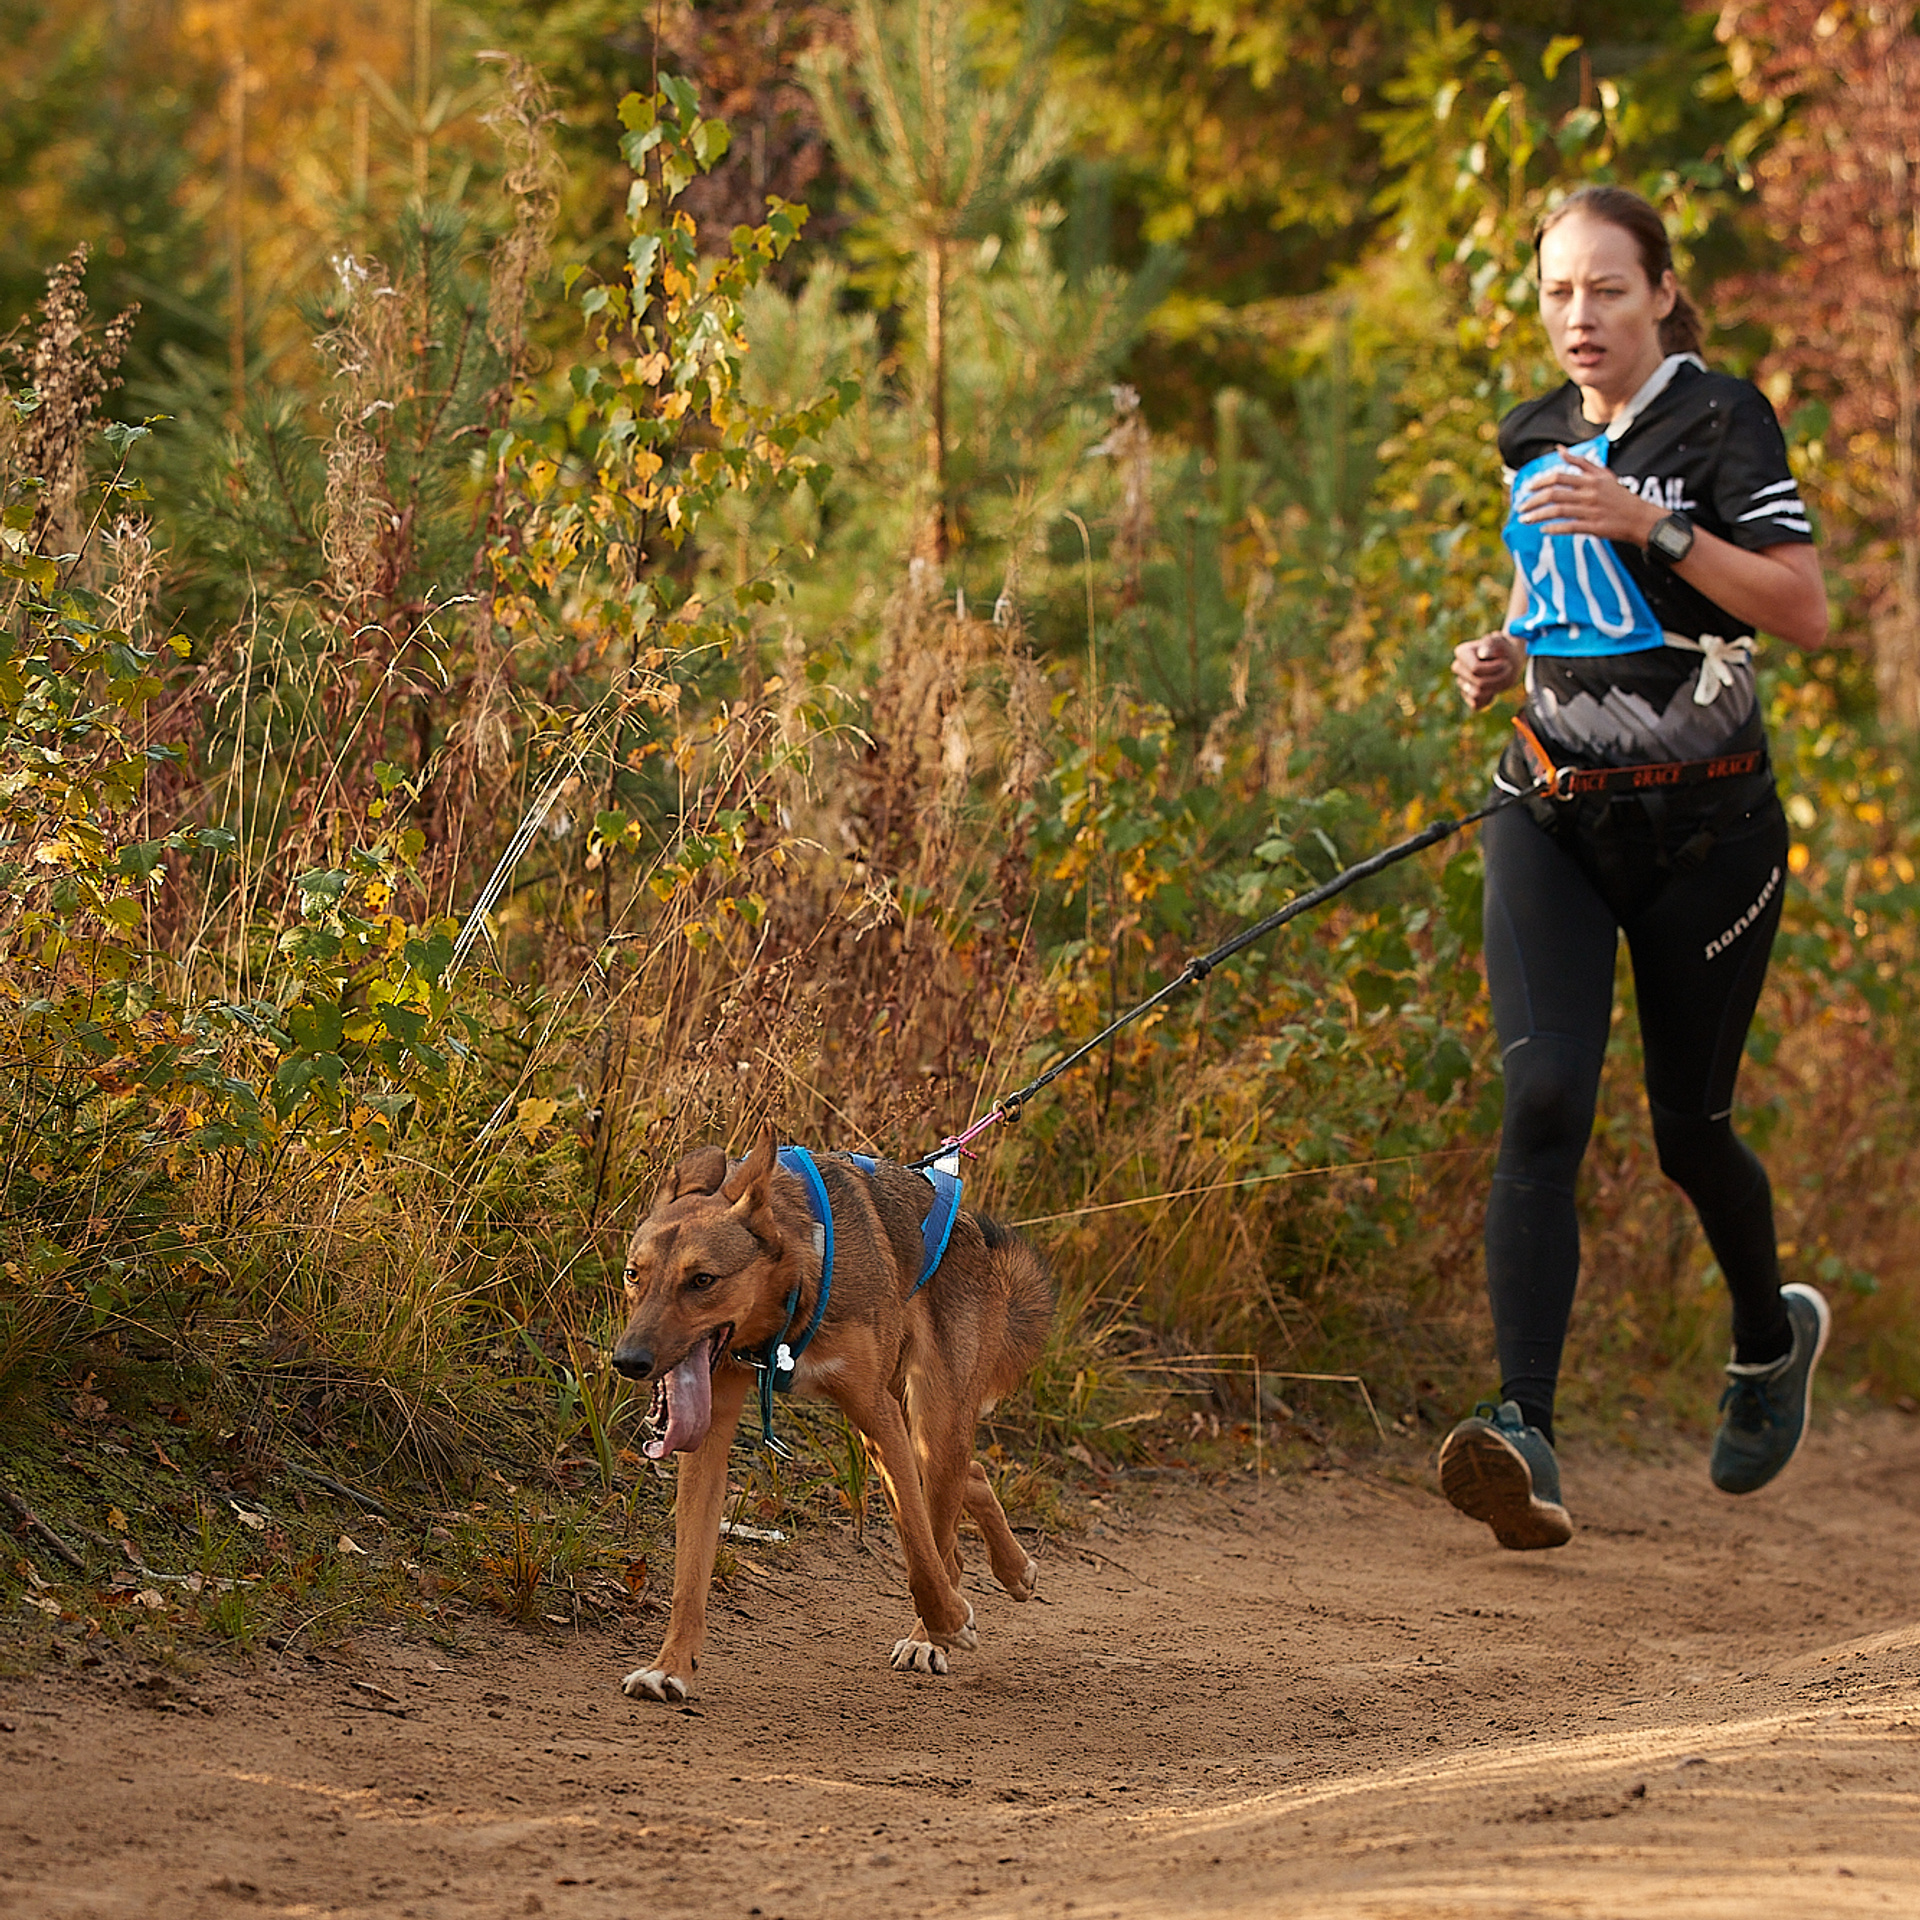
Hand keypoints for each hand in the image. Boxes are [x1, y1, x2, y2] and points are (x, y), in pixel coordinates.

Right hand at [1452, 631, 1523, 711]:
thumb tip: (1483, 653)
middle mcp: (1458, 667)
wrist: (1506, 658)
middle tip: (1509, 669)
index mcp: (1462, 652)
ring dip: (1495, 688)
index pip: (1475, 669)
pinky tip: (1495, 688)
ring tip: (1504, 677)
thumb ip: (1492, 645)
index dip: (1494, 669)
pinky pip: (1476, 704)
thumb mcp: (1501, 643)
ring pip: (1477, 694)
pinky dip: (1489, 698)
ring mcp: (1461, 682)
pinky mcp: (1466, 695)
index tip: (1506, 663)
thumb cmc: (1503, 648)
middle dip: (1497, 678)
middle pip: (1478, 683)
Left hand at [1516, 450, 1664, 545]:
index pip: (1559, 477)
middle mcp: (1590, 494)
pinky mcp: (1595, 527)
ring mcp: (1592, 511)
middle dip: (1533, 501)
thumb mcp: (1603, 474)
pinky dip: (1554, 528)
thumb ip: (1580, 462)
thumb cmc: (1619, 496)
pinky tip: (1543, 530)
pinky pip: (1570, 527)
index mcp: (1591, 480)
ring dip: (1538, 516)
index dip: (1540, 482)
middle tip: (1521, 507)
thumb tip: (1559, 450)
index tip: (1527, 489)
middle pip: (1554, 494)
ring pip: (1558, 511)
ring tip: (1525, 520)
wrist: (1640, 518)